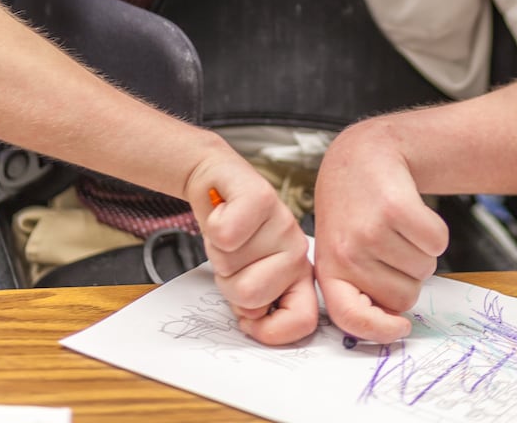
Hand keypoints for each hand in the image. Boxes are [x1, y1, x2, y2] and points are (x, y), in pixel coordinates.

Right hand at [187, 154, 317, 345]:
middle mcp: (296, 249)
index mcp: (297, 274)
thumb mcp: (246, 277)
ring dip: (219, 256)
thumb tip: (255, 324)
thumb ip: (256, 304)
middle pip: (252, 297)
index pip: (303, 321)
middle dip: (229, 283)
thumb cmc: (235, 235)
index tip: (248, 320)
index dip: (269, 332)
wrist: (219, 183)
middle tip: (233, 260)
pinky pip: (225, 234)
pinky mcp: (260, 197)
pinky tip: (222, 216)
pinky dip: (213, 228)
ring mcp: (282, 223)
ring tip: (228, 239)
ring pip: (232, 267)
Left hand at [313, 119, 447, 342]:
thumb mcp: (341, 246)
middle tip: (392, 244)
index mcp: (330, 268)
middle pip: (404, 297)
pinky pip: (437, 243)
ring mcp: (371, 230)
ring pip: (425, 270)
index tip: (401, 328)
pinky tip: (412, 212)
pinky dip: (435, 232)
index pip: (350, 317)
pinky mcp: (396, 208)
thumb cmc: (354, 206)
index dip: (379, 330)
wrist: (363, 153)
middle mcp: (347, 252)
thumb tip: (394, 322)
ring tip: (397, 224)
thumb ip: (359, 284)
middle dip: (408, 276)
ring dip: (421, 251)